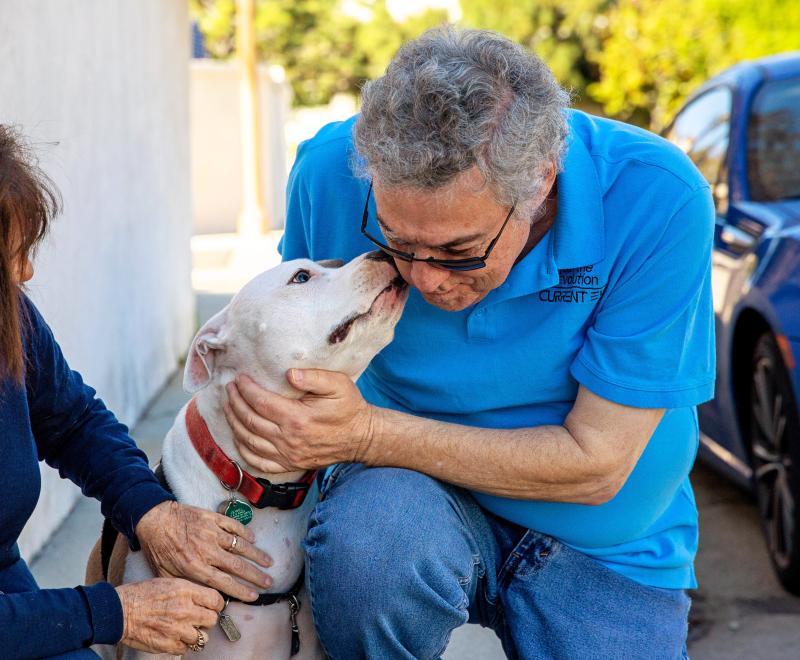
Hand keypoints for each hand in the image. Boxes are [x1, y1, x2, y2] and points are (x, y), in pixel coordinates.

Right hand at [116, 578, 221, 654]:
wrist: (119, 611)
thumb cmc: (142, 594)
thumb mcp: (170, 582)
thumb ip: (190, 590)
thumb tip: (207, 597)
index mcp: (186, 591)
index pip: (216, 600)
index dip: (216, 604)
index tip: (213, 606)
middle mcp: (184, 610)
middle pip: (212, 619)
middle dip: (207, 619)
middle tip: (199, 618)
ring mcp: (177, 629)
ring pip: (202, 637)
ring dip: (195, 634)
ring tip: (185, 628)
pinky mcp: (168, 645)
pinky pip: (185, 648)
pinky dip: (182, 644)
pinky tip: (174, 636)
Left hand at [135, 500, 272, 600]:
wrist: (153, 519)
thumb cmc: (158, 548)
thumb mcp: (165, 573)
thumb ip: (185, 584)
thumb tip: (202, 595)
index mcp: (195, 567)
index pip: (224, 582)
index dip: (241, 590)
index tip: (255, 596)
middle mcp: (206, 551)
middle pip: (237, 566)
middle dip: (256, 575)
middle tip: (270, 582)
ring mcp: (211, 532)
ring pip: (239, 545)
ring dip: (256, 554)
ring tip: (268, 562)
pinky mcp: (212, 518)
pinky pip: (233, 526)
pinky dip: (244, 532)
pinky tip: (253, 539)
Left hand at [224, 370, 376, 472]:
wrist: (361, 437)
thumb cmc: (349, 408)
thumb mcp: (338, 385)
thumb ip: (314, 377)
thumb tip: (289, 374)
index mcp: (297, 418)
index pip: (260, 402)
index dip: (245, 390)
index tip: (238, 379)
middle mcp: (289, 439)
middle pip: (250, 421)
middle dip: (235, 403)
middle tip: (229, 389)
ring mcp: (288, 455)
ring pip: (249, 441)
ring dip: (234, 423)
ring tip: (228, 407)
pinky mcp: (290, 464)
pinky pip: (258, 462)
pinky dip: (243, 450)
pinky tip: (238, 437)